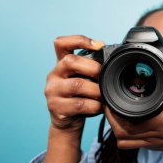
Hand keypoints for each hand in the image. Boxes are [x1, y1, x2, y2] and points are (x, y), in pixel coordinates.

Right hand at [42, 35, 103, 162]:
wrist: (67, 122)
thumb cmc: (80, 97)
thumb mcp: (83, 79)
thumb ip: (91, 68)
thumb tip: (110, 56)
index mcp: (61, 63)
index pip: (61, 43)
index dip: (78, 40)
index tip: (98, 45)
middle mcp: (54, 74)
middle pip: (70, 61)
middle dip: (92, 67)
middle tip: (103, 76)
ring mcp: (52, 91)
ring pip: (76, 84)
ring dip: (95, 90)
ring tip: (103, 95)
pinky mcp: (55, 107)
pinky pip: (79, 104)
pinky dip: (93, 106)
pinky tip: (98, 107)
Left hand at [105, 73, 162, 152]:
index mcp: (161, 121)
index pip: (134, 115)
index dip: (119, 105)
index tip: (115, 93)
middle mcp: (151, 132)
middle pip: (120, 127)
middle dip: (111, 113)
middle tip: (110, 99)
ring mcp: (147, 140)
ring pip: (120, 136)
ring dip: (113, 124)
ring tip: (113, 109)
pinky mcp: (146, 144)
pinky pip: (126, 143)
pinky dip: (119, 134)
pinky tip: (120, 122)